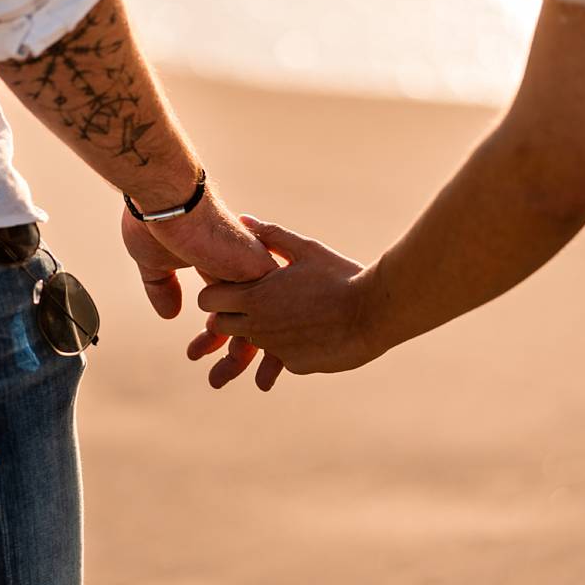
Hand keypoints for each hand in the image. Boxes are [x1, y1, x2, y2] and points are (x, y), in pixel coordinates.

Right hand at [122, 197, 283, 388]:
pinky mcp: (259, 277)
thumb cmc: (156, 225)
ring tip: (219, 380)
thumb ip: (163, 288)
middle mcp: (240, 272)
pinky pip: (268, 319)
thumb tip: (170, 315)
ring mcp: (253, 275)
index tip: (198, 354)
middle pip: (249, 321)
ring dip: (241, 357)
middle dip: (232, 354)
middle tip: (215, 380)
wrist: (167, 205)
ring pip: (261, 324)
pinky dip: (256, 345)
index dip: (216, 335)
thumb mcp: (154, 263)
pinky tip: (236, 361)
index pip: (229, 308)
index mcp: (218, 265)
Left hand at [194, 217, 384, 388]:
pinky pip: (280, 357)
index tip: (232, 288)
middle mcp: (257, 327)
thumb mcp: (307, 250)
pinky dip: (290, 347)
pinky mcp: (295, 365)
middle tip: (255, 304)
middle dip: (230, 315)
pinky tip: (311, 334)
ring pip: (250, 343)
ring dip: (260, 332)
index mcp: (253, 297)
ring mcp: (275, 348)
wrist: (376, 311)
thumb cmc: (341, 275)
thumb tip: (244, 219)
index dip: (216, 293)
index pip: (207, 300)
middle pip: (220, 325)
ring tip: (288, 317)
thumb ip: (271, 235)